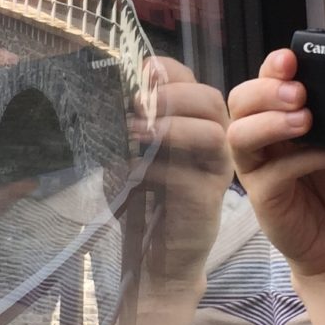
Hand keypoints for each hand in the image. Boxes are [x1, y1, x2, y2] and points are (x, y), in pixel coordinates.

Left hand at [133, 58, 232, 289]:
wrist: (157, 253)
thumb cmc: (145, 198)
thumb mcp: (134, 153)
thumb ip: (132, 123)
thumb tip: (110, 92)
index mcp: (195, 121)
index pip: (191, 81)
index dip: (170, 71)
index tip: (142, 72)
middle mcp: (213, 140)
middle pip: (210, 99)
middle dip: (173, 94)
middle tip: (137, 102)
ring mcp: (215, 170)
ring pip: (213, 132)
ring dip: (172, 127)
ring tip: (135, 133)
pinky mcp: (208, 199)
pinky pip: (192, 175)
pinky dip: (161, 169)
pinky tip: (135, 172)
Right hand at [227, 48, 324, 282]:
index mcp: (277, 114)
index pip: (263, 80)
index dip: (272, 67)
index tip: (290, 59)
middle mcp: (260, 136)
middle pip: (239, 101)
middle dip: (266, 90)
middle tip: (299, 93)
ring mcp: (256, 167)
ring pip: (239, 135)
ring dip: (271, 122)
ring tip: (305, 121)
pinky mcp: (262, 196)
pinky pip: (271, 173)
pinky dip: (303, 159)